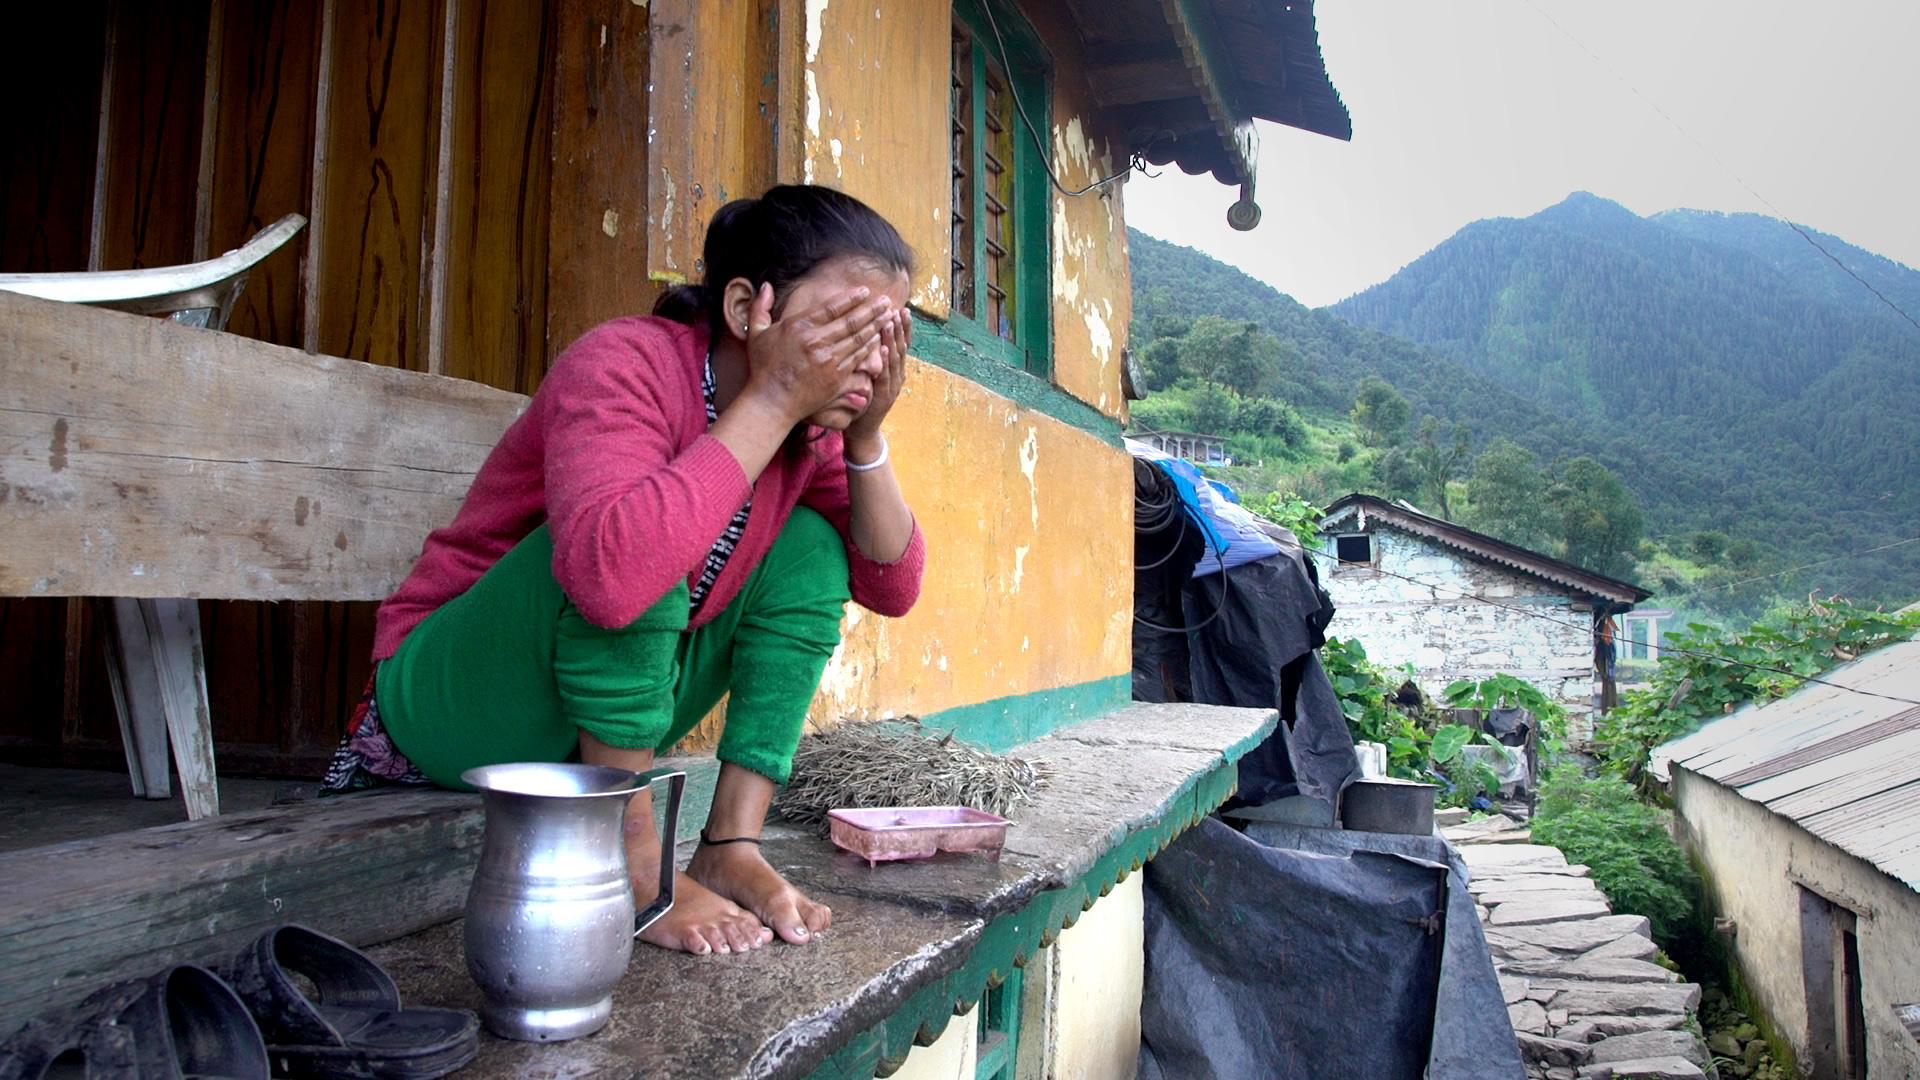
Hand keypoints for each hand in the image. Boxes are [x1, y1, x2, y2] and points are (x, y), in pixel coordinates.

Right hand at [742, 283, 892, 425]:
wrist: (772, 402)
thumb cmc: (764, 368)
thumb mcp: (756, 334)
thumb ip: (760, 307)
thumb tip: (765, 284)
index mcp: (799, 327)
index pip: (831, 307)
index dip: (851, 298)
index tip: (865, 291)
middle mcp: (816, 341)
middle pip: (850, 321)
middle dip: (871, 310)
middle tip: (885, 301)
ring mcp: (828, 360)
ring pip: (858, 338)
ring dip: (876, 326)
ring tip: (889, 316)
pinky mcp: (837, 377)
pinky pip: (858, 358)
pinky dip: (870, 347)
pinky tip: (880, 339)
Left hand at [845, 308, 908, 453]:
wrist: (863, 430)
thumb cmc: (862, 399)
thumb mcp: (868, 374)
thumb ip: (870, 357)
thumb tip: (866, 332)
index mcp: (894, 369)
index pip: (901, 344)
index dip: (903, 327)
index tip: (901, 309)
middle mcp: (897, 375)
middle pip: (901, 348)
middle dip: (900, 328)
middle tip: (899, 309)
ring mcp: (892, 386)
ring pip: (895, 359)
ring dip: (893, 340)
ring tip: (890, 322)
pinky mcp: (884, 397)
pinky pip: (885, 377)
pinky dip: (886, 362)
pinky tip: (885, 350)